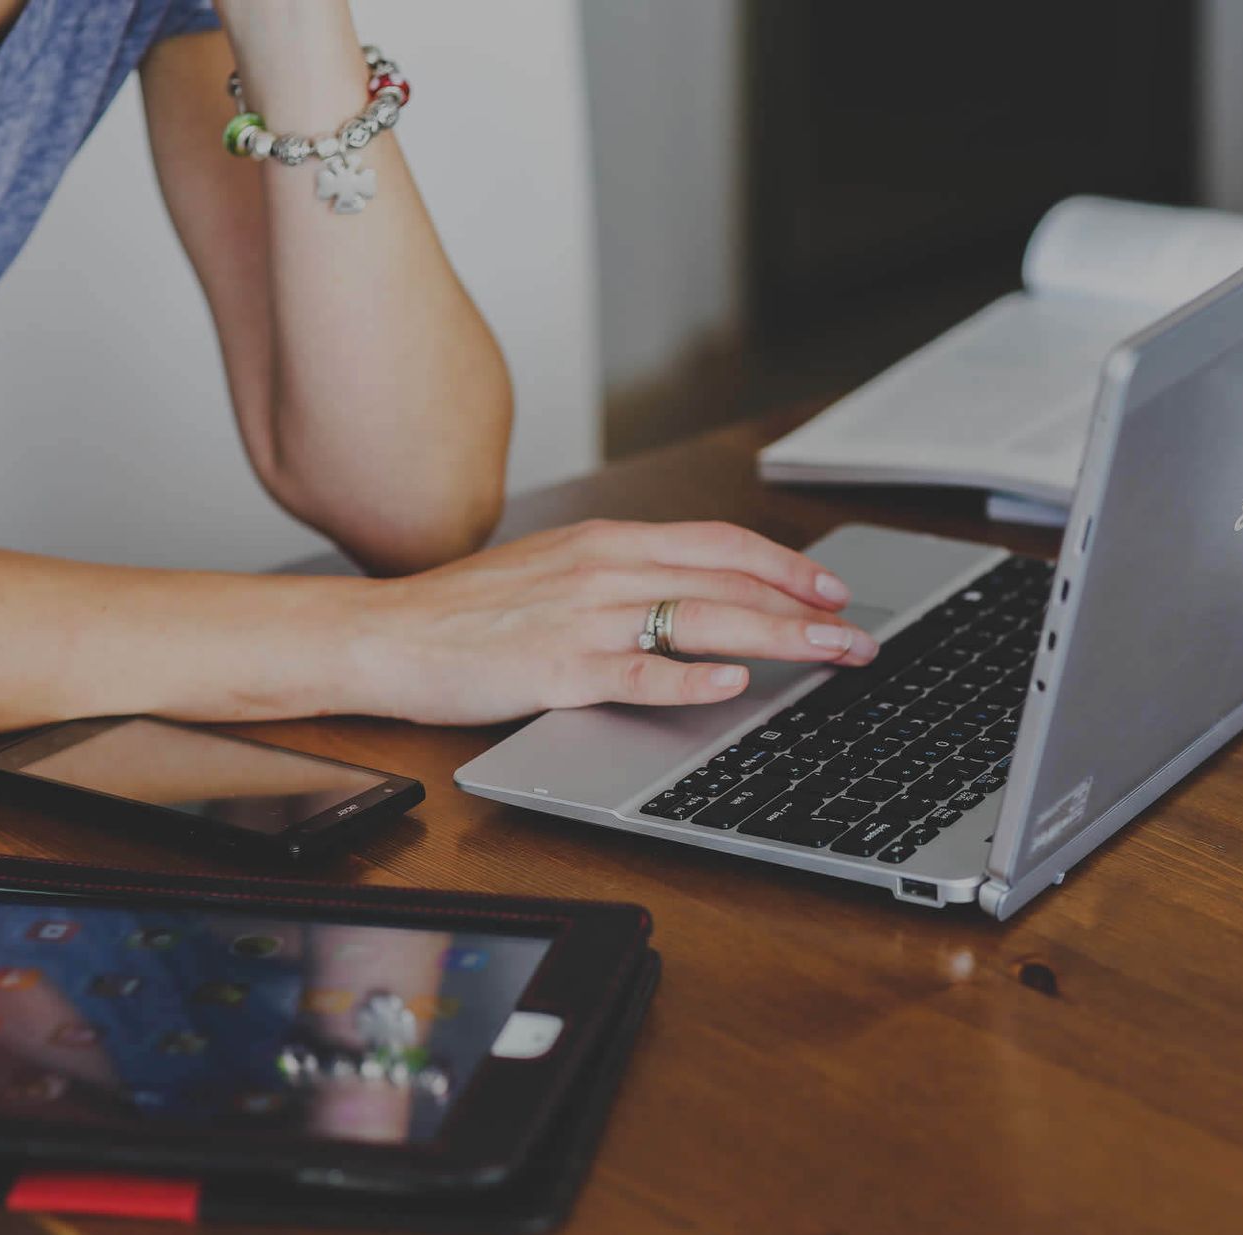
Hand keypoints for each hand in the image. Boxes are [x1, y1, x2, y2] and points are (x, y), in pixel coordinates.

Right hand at [342, 520, 875, 723]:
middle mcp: (605, 568)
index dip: (786, 566)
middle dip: (805, 610)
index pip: (720, 544)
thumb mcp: (557, 572)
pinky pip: (637, 670)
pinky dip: (690, 677)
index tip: (831, 590)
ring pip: (702, 619)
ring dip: (778, 638)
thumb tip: (695, 597)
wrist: (385, 633)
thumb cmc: (468, 612)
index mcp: (608, 542)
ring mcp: (584, 617)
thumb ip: (624, 578)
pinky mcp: (558, 668)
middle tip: (857, 637)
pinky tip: (733, 684)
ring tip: (828, 655)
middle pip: (729, 582)